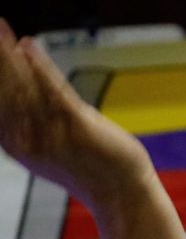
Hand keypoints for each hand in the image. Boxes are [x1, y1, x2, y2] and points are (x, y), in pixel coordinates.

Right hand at [0, 19, 156, 211]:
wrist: (120, 193)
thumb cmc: (84, 168)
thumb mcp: (45, 146)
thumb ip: (25, 124)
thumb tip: (14, 95)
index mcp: (14, 142)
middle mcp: (25, 137)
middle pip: (1, 89)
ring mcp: (50, 131)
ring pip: (22, 86)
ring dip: (7, 55)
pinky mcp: (76, 125)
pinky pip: (53, 90)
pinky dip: (39, 66)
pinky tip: (28, 46)